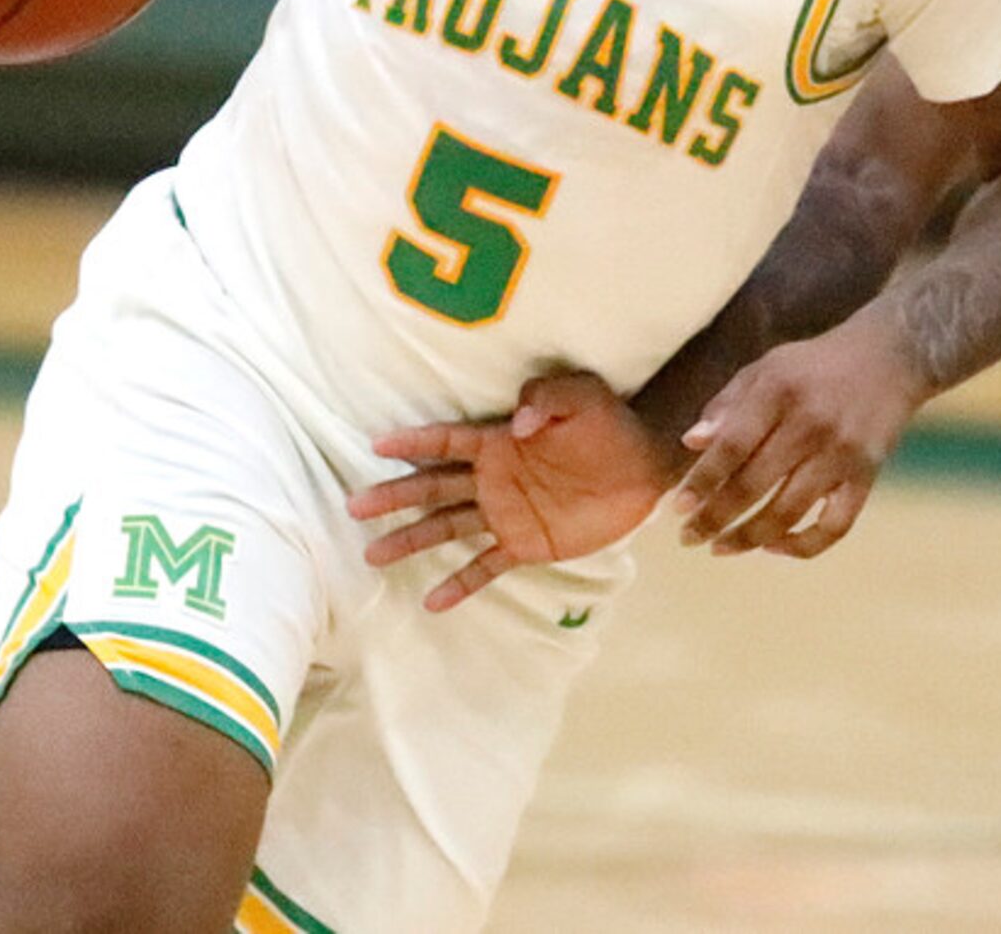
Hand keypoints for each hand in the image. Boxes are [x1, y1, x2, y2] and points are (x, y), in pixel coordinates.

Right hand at [347, 371, 678, 612]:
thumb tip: (516, 424)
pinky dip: (461, 584)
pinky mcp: (526, 543)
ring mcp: (506, 513)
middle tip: (355, 508)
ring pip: (447, 527)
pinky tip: (433, 603)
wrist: (645, 467)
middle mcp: (493, 478)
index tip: (375, 446)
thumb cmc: (610, 424)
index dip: (413, 442)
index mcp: (499, 441)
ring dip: (411, 539)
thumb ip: (547, 399)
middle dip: (394, 496)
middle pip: (433, 486)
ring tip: (373, 556)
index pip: (446, 440)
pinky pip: (486, 566)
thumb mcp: (582, 397)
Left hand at [673, 315, 930, 559]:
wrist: (892, 355)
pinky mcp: (867, 475)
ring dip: (747, 538)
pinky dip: (802, 546)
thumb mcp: (769, 368)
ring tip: (720, 548)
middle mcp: (811, 423)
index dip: (702, 480)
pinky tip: (773, 547)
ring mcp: (841, 453)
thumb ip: (729, 403)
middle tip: (687, 537)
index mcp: (780, 390)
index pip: (732, 445)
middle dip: (714, 518)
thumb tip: (691, 442)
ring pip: (787, 512)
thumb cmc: (816, 365)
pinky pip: (834, 526)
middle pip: (753, 485)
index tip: (677, 506)